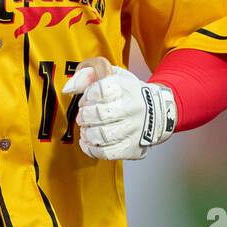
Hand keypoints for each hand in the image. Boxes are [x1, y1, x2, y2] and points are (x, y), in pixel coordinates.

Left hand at [62, 57, 176, 160]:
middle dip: (84, 115)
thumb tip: (69, 88)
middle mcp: (133, 108)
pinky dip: (92, 149)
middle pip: (99, 114)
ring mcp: (134, 130)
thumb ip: (88, 74)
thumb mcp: (112, 74)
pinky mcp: (132, 148)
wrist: (158, 112)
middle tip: (84, 115)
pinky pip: (106, 153)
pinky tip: (89, 141)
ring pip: (102, 135)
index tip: (88, 98)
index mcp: (126, 88)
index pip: (100, 90)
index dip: (88, 95)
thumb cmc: (129, 93)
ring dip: (87, 132)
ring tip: (87, 128)